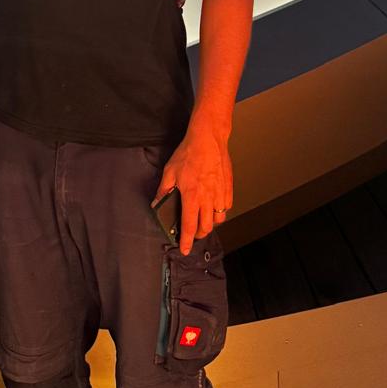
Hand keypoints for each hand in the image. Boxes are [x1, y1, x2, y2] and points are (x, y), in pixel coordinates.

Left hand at [155, 118, 232, 254]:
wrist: (208, 139)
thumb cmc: (189, 153)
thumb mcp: (170, 171)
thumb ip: (164, 190)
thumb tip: (158, 203)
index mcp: (192, 196)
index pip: (189, 226)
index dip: (186, 241)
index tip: (184, 249)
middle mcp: (208, 198)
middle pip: (206, 227)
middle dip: (198, 234)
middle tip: (191, 232)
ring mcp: (220, 194)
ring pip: (219, 219)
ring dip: (210, 223)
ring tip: (202, 219)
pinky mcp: (228, 188)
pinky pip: (226, 207)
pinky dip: (219, 211)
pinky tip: (213, 205)